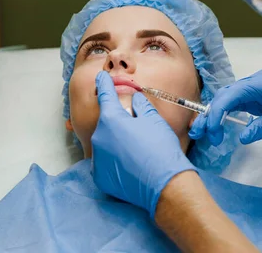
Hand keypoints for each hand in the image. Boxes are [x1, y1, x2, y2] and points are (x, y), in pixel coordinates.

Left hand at [91, 71, 195, 217]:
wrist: (164, 184)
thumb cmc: (159, 147)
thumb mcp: (152, 118)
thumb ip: (140, 105)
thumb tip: (135, 99)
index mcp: (111, 119)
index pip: (105, 95)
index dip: (104, 83)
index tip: (101, 77)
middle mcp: (99, 137)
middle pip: (105, 122)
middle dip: (116, 120)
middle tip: (133, 125)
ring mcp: (97, 159)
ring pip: (104, 142)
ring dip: (114, 140)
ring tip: (134, 147)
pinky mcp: (99, 177)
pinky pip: (104, 161)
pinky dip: (113, 159)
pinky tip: (129, 161)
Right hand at [189, 69, 261, 145]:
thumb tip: (241, 137)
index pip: (231, 95)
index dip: (217, 112)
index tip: (211, 132)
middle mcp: (255, 82)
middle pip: (225, 94)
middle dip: (210, 114)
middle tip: (199, 134)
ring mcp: (256, 88)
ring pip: (228, 98)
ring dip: (215, 114)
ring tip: (205, 132)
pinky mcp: (258, 95)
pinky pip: (237, 102)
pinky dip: (225, 113)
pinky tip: (219, 126)